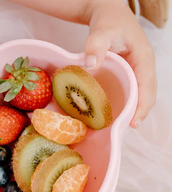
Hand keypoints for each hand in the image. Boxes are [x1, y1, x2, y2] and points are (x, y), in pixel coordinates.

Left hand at [84, 0, 156, 127]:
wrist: (108, 14)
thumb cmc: (109, 21)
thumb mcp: (102, 30)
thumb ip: (96, 45)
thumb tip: (91, 65)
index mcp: (143, 58)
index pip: (147, 86)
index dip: (142, 105)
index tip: (133, 123)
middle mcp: (143, 67)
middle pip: (146, 94)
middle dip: (139, 112)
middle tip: (125, 129)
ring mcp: (136, 71)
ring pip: (139, 94)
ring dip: (133, 110)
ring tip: (121, 126)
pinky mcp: (128, 74)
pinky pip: (131, 91)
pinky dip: (126, 103)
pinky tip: (115, 112)